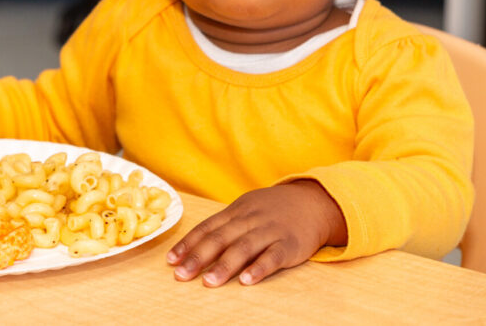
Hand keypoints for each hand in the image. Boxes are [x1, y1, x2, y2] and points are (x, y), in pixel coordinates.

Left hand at [166, 180, 346, 286]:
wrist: (313, 202)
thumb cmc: (273, 210)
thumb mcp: (247, 209)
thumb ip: (224, 226)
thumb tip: (192, 247)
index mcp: (237, 211)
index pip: (207, 227)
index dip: (188, 244)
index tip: (171, 261)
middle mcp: (250, 219)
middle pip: (221, 237)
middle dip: (199, 257)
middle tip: (181, 275)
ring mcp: (270, 230)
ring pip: (244, 247)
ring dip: (225, 265)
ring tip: (209, 282)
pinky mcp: (289, 244)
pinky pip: (273, 256)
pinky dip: (259, 268)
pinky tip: (247, 281)